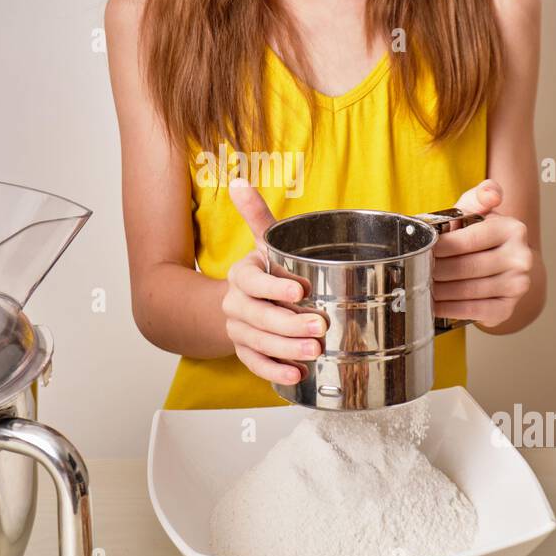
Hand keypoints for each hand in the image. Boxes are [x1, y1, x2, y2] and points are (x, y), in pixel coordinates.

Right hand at [223, 179, 328, 384]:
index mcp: (242, 275)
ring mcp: (239, 331)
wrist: (243, 301)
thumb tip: (238, 180)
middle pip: (258, 317)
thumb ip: (257, 214)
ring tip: (314, 352)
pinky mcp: (246, 352)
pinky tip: (297, 375)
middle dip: (289, 324)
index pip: (253, 282)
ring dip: (286, 350)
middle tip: (319, 327)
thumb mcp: (264, 240)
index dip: (274, 287)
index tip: (300, 290)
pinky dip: (275, 372)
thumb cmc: (265, 268)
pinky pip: (256, 365)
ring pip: (258, 343)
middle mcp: (236, 304)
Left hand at [431, 179, 533, 330]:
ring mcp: (518, 285)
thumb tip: (491, 193)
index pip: (469, 239)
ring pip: (468, 290)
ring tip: (421, 286)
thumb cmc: (480, 235)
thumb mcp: (475, 210)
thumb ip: (478, 196)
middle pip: (466, 267)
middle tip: (416, 270)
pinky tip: (435, 305)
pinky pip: (475, 310)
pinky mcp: (508, 308)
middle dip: (436, 270)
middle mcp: (521, 257)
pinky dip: (450, 309)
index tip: (422, 249)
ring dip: (440, 291)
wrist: (501, 264)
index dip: (440, 246)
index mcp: (514, 229)